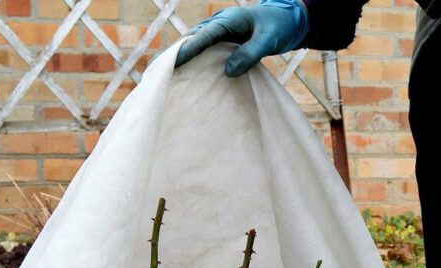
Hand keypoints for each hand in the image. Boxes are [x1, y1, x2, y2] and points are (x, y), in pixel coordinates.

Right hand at [174, 0, 308, 76]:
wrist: (284, 20)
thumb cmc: (277, 27)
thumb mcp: (268, 41)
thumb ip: (249, 54)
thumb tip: (228, 71)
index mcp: (228, 20)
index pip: (204, 36)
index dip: (188, 49)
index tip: (173, 62)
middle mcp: (218, 23)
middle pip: (191, 38)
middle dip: (174, 53)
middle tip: (155, 70)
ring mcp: (217, 31)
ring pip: (193, 44)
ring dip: (179, 57)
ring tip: (161, 74)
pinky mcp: (220, 41)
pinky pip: (202, 50)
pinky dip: (191, 60)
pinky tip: (183, 74)